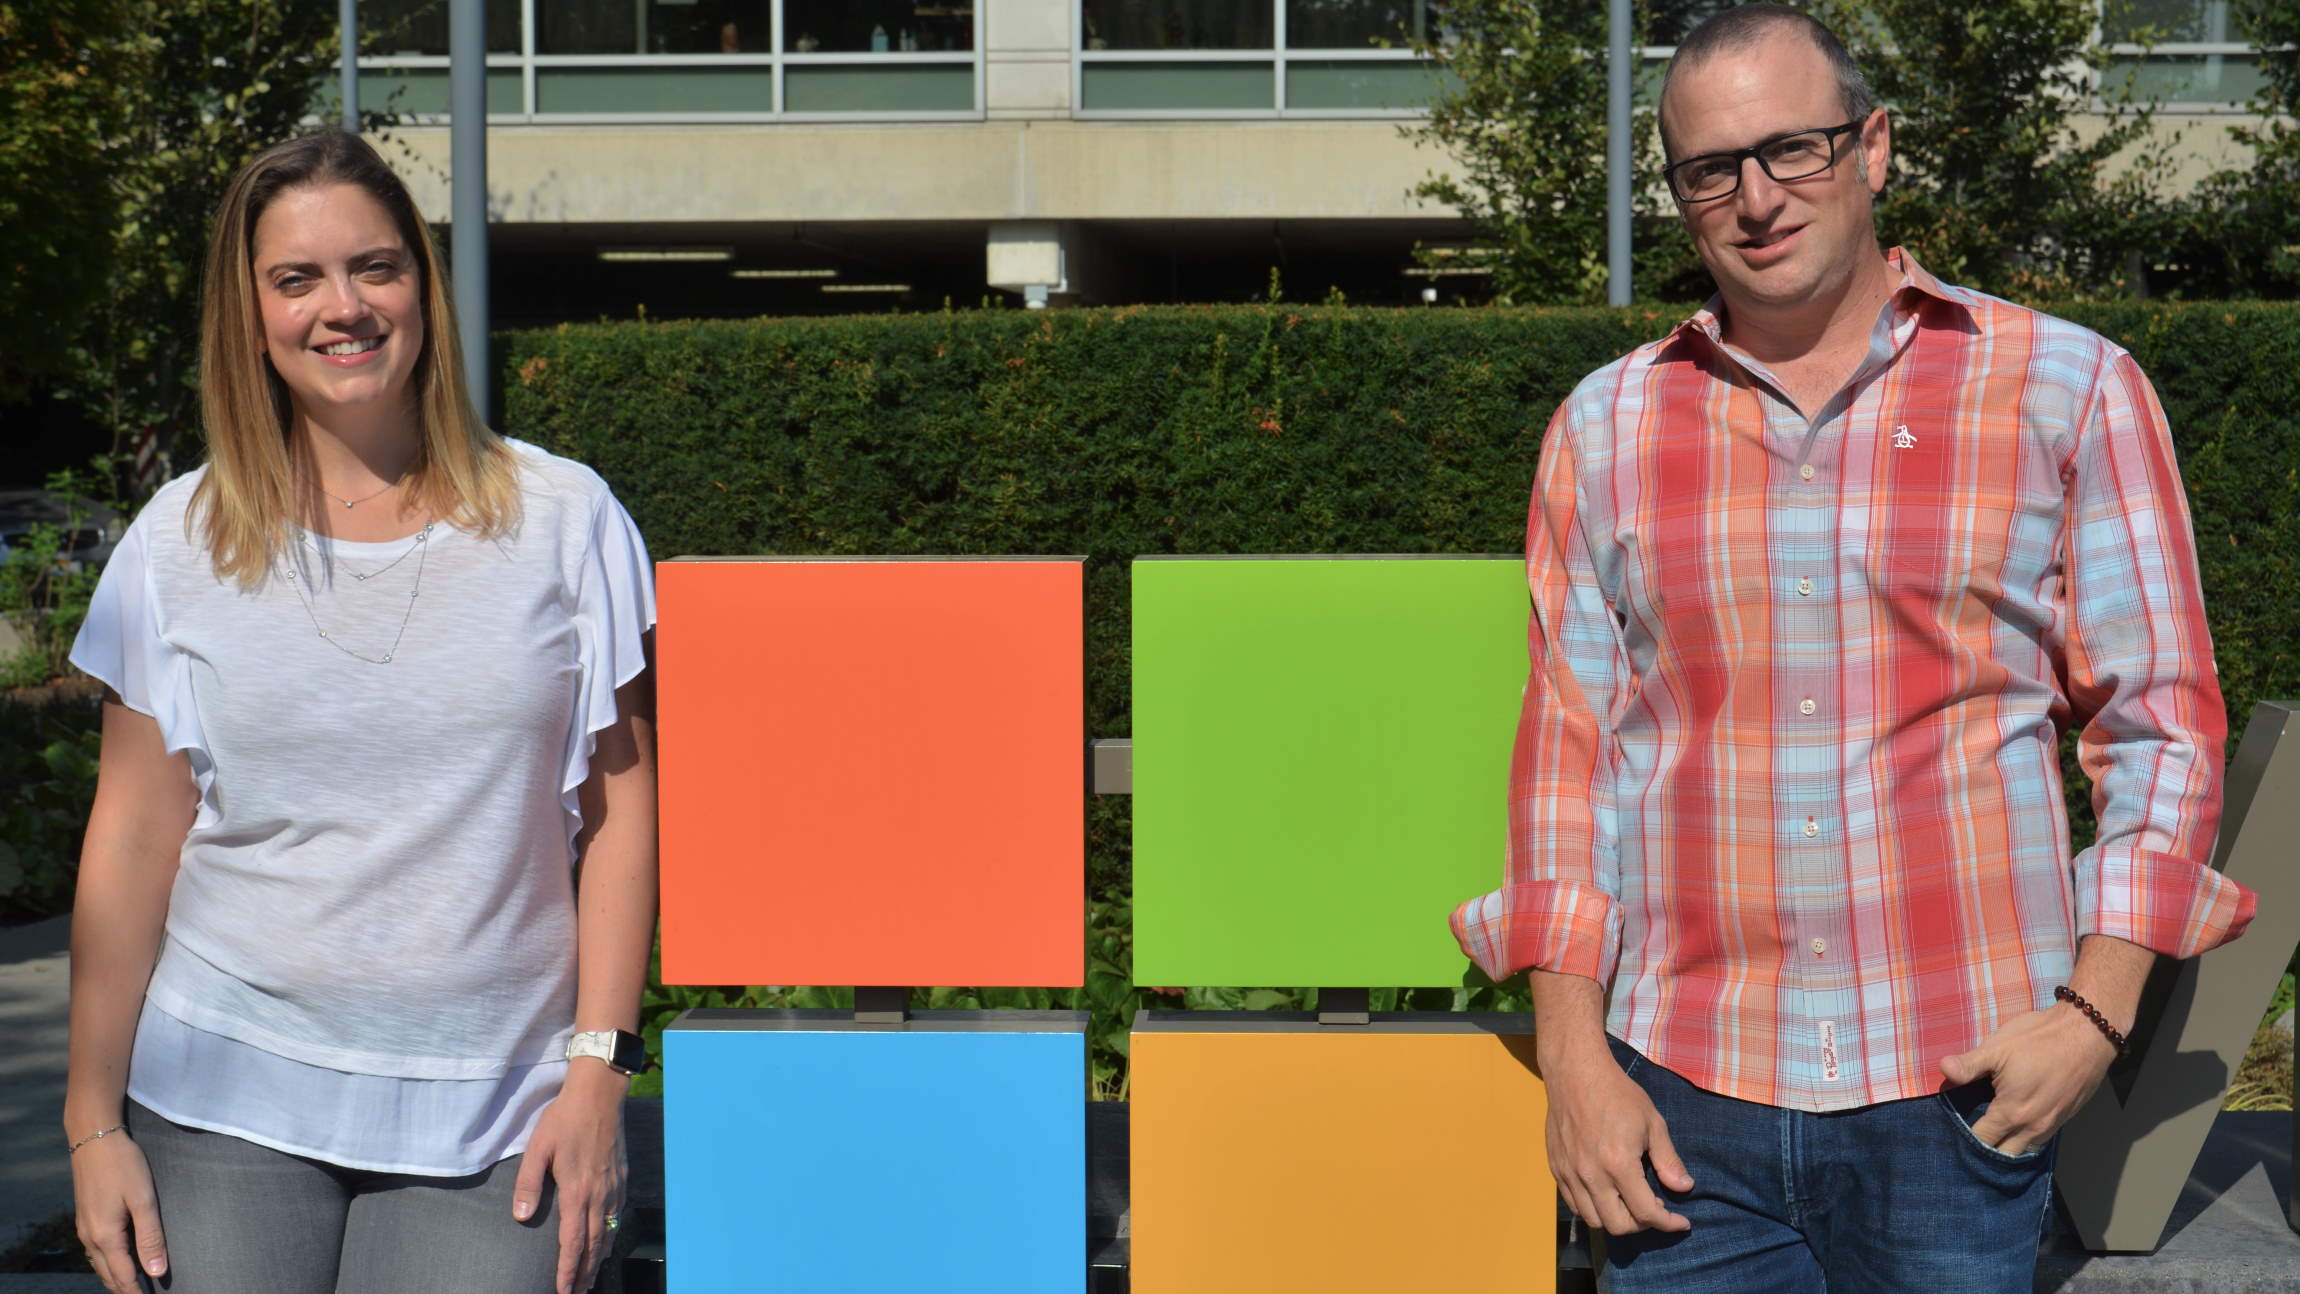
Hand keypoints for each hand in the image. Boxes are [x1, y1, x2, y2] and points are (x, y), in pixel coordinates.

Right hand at [70, 1133, 165, 1293]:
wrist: (94, 1137)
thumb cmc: (123, 1165)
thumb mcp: (143, 1200)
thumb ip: (151, 1236)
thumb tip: (156, 1271)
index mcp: (105, 1236)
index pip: (123, 1276)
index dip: (136, 1292)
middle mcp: (90, 1236)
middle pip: (108, 1274)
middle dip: (124, 1288)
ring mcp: (84, 1227)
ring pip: (99, 1263)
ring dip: (115, 1276)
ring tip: (134, 1284)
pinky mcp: (85, 1216)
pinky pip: (95, 1250)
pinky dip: (108, 1261)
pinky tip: (119, 1258)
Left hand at [514, 1061, 628, 1293]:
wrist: (600, 1094)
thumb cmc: (564, 1120)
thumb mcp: (538, 1149)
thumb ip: (528, 1184)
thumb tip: (521, 1217)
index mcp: (577, 1191)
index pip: (573, 1242)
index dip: (567, 1269)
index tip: (563, 1289)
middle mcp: (599, 1194)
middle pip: (595, 1243)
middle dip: (586, 1271)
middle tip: (579, 1291)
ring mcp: (614, 1186)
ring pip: (609, 1231)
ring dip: (600, 1257)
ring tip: (592, 1275)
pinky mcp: (621, 1177)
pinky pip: (618, 1214)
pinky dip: (612, 1234)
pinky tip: (607, 1238)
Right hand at [1544, 1043, 1694, 1235]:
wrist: (1575, 1072)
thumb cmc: (1618, 1093)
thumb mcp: (1653, 1122)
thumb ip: (1668, 1159)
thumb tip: (1684, 1187)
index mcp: (1619, 1163)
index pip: (1646, 1212)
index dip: (1668, 1223)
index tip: (1681, 1221)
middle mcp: (1591, 1174)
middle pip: (1618, 1225)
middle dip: (1642, 1225)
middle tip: (1655, 1209)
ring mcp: (1570, 1173)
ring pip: (1593, 1220)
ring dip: (1617, 1219)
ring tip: (1630, 1203)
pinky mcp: (1556, 1168)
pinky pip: (1574, 1204)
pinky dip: (1593, 1208)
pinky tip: (1606, 1193)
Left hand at [1939, 1002, 2118, 1156]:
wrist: (2087, 1034)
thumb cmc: (2040, 1039)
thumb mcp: (1998, 1048)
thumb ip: (1969, 1064)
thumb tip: (1942, 1070)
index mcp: (2012, 1113)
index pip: (1981, 1141)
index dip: (1963, 1139)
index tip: (1950, 1131)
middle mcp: (2033, 1127)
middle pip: (2003, 1154)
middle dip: (1984, 1151)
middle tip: (1967, 1136)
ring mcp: (2052, 1125)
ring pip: (2023, 1150)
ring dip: (2006, 1148)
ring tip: (1989, 1135)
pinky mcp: (2064, 1118)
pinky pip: (2039, 1141)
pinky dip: (2023, 1140)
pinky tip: (2013, 1127)